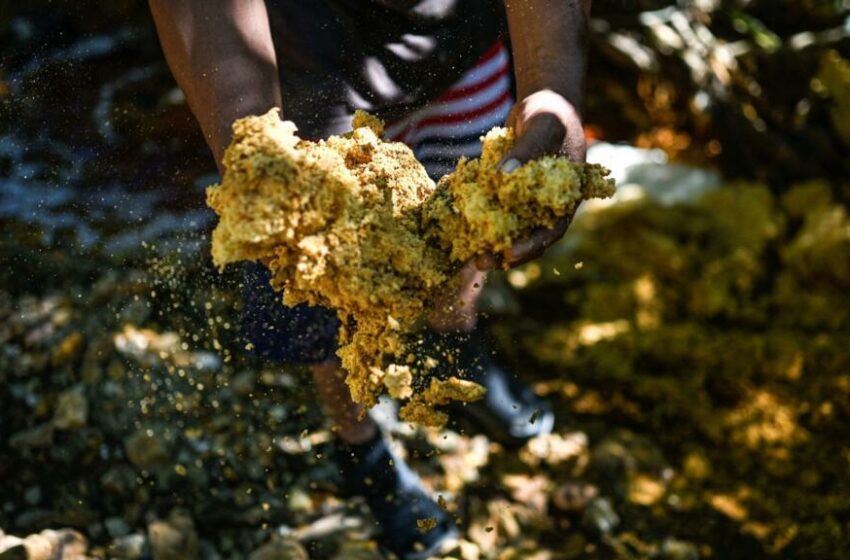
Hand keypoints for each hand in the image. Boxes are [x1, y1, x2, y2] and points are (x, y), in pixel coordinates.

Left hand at [476, 89, 586, 269]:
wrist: (541, 105)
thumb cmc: (550, 112)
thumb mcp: (542, 125)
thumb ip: (528, 148)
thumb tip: (504, 175)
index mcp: (565, 196)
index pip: (552, 230)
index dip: (532, 245)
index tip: (510, 253)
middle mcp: (547, 205)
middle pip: (528, 238)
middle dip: (504, 254)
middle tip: (480, 262)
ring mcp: (527, 202)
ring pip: (510, 230)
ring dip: (490, 244)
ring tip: (468, 256)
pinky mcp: (508, 195)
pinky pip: (493, 212)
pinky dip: (479, 221)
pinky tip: (459, 229)